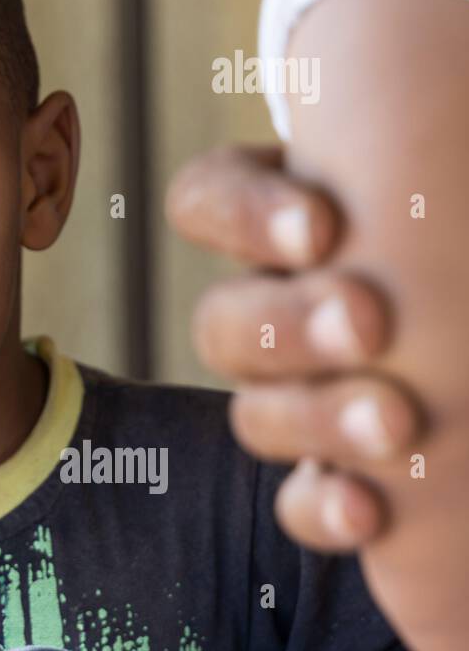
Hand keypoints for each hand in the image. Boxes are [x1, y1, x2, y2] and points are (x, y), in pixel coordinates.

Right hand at [165, 145, 422, 551]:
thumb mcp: (442, 171)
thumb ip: (404, 159)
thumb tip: (394, 140)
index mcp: (289, 215)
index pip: (207, 201)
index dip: (243, 219)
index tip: (324, 224)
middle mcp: (280, 301)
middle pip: (222, 321)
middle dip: (288, 326)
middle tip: (369, 320)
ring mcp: (306, 392)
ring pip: (252, 411)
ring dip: (314, 419)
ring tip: (398, 424)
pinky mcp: (344, 472)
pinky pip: (300, 500)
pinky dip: (324, 508)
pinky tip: (372, 510)